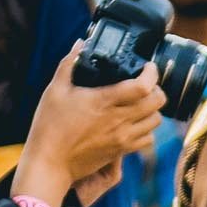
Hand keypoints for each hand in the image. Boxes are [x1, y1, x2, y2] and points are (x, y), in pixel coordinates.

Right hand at [21, 45, 162, 206]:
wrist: (51, 163)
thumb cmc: (50, 126)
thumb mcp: (55, 89)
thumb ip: (69, 63)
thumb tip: (80, 44)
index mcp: (104, 102)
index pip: (142, 87)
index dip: (151, 74)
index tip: (148, 67)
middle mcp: (119, 120)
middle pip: (157, 103)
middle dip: (157, 89)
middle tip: (146, 83)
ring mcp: (123, 137)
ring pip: (155, 121)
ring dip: (153, 109)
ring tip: (142, 102)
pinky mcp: (122, 151)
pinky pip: (147, 139)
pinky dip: (147, 129)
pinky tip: (135, 122)